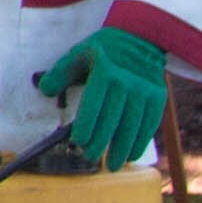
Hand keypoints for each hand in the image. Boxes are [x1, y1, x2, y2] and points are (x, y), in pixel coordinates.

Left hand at [37, 26, 170, 169]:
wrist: (141, 37)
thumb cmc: (103, 49)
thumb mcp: (79, 53)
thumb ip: (60, 72)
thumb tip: (44, 90)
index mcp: (104, 72)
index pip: (94, 105)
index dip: (86, 126)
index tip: (78, 142)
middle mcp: (126, 82)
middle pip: (112, 119)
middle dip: (101, 142)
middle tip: (90, 157)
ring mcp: (144, 91)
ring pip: (132, 126)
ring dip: (122, 148)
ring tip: (112, 165)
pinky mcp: (157, 97)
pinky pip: (149, 124)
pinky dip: (140, 142)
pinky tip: (131, 154)